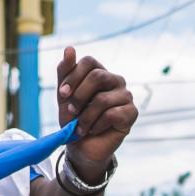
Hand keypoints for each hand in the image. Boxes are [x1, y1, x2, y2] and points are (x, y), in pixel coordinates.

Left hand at [56, 46, 135, 175]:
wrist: (81, 146)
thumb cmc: (74, 119)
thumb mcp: (65, 96)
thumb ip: (65, 72)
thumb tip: (69, 48)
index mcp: (99, 72)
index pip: (89, 61)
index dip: (73, 77)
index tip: (62, 95)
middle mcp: (115, 80)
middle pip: (98, 77)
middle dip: (79, 96)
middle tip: (71, 113)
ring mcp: (125, 96)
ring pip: (103, 99)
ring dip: (86, 116)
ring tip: (80, 127)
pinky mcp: (131, 113)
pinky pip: (112, 114)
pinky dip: (97, 125)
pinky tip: (94, 130)